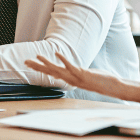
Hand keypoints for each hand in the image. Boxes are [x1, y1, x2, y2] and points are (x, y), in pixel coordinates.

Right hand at [24, 53, 139, 105]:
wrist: (114, 87)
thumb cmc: (102, 81)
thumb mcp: (87, 76)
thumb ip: (79, 73)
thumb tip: (75, 70)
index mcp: (71, 79)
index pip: (52, 73)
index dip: (41, 68)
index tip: (31, 62)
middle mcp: (71, 79)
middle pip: (50, 72)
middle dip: (38, 66)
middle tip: (25, 61)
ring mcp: (76, 77)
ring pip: (57, 70)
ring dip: (46, 63)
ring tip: (37, 57)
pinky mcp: (83, 74)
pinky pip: (71, 66)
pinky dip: (63, 59)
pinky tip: (57, 53)